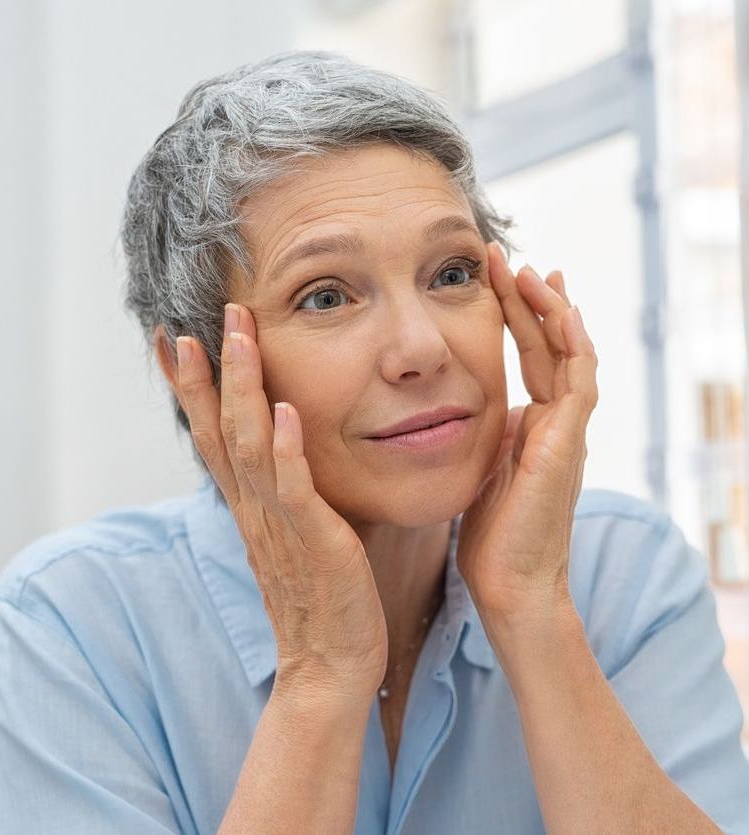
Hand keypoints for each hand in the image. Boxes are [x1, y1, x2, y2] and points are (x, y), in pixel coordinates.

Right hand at [173, 303, 387, 704]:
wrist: (330, 664)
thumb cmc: (319, 597)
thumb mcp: (292, 535)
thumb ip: (284, 493)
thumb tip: (286, 451)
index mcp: (249, 506)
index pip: (210, 436)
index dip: (191, 388)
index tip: (174, 340)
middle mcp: (253, 508)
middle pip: (218, 430)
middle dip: (207, 373)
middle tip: (195, 320)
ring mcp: (278, 524)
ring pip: (248, 446)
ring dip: (242, 390)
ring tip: (238, 338)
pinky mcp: (313, 541)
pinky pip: (293, 489)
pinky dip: (284, 449)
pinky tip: (282, 411)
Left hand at [456, 243, 597, 627]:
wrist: (509, 584)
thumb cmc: (491, 536)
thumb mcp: (482, 469)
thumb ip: (487, 436)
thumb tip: (473, 409)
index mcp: (532, 426)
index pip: (530, 357)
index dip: (516, 316)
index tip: (497, 279)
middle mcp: (555, 423)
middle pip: (549, 346)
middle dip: (529, 300)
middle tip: (508, 258)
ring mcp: (566, 433)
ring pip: (570, 356)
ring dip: (552, 311)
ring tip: (532, 271)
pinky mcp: (568, 446)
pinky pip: (578, 385)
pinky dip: (573, 346)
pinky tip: (561, 312)